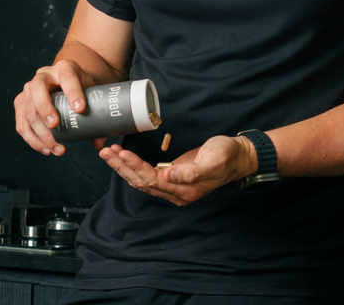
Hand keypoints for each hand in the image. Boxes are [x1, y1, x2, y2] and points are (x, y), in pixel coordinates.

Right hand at [14, 59, 105, 155]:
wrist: (68, 81)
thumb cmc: (82, 87)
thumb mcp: (92, 92)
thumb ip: (98, 114)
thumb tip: (99, 144)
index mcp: (64, 67)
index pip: (68, 77)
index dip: (73, 93)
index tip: (80, 109)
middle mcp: (43, 75)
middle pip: (38, 89)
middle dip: (45, 109)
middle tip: (55, 126)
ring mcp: (29, 88)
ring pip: (28, 109)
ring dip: (40, 132)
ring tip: (56, 148)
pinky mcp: (21, 102)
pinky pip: (22, 122)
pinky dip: (32, 139)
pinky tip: (46, 149)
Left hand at [98, 135, 257, 205]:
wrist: (237, 156)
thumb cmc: (227, 156)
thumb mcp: (213, 161)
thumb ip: (192, 172)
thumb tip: (169, 175)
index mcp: (184, 190)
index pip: (152, 180)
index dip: (135, 167)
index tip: (122, 153)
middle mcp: (175, 192)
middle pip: (141, 182)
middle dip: (122, 167)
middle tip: (105, 151)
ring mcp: (172, 186)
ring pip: (141, 179)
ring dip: (123, 167)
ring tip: (108, 153)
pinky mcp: (171, 177)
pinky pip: (147, 174)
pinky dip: (133, 165)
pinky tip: (123, 157)